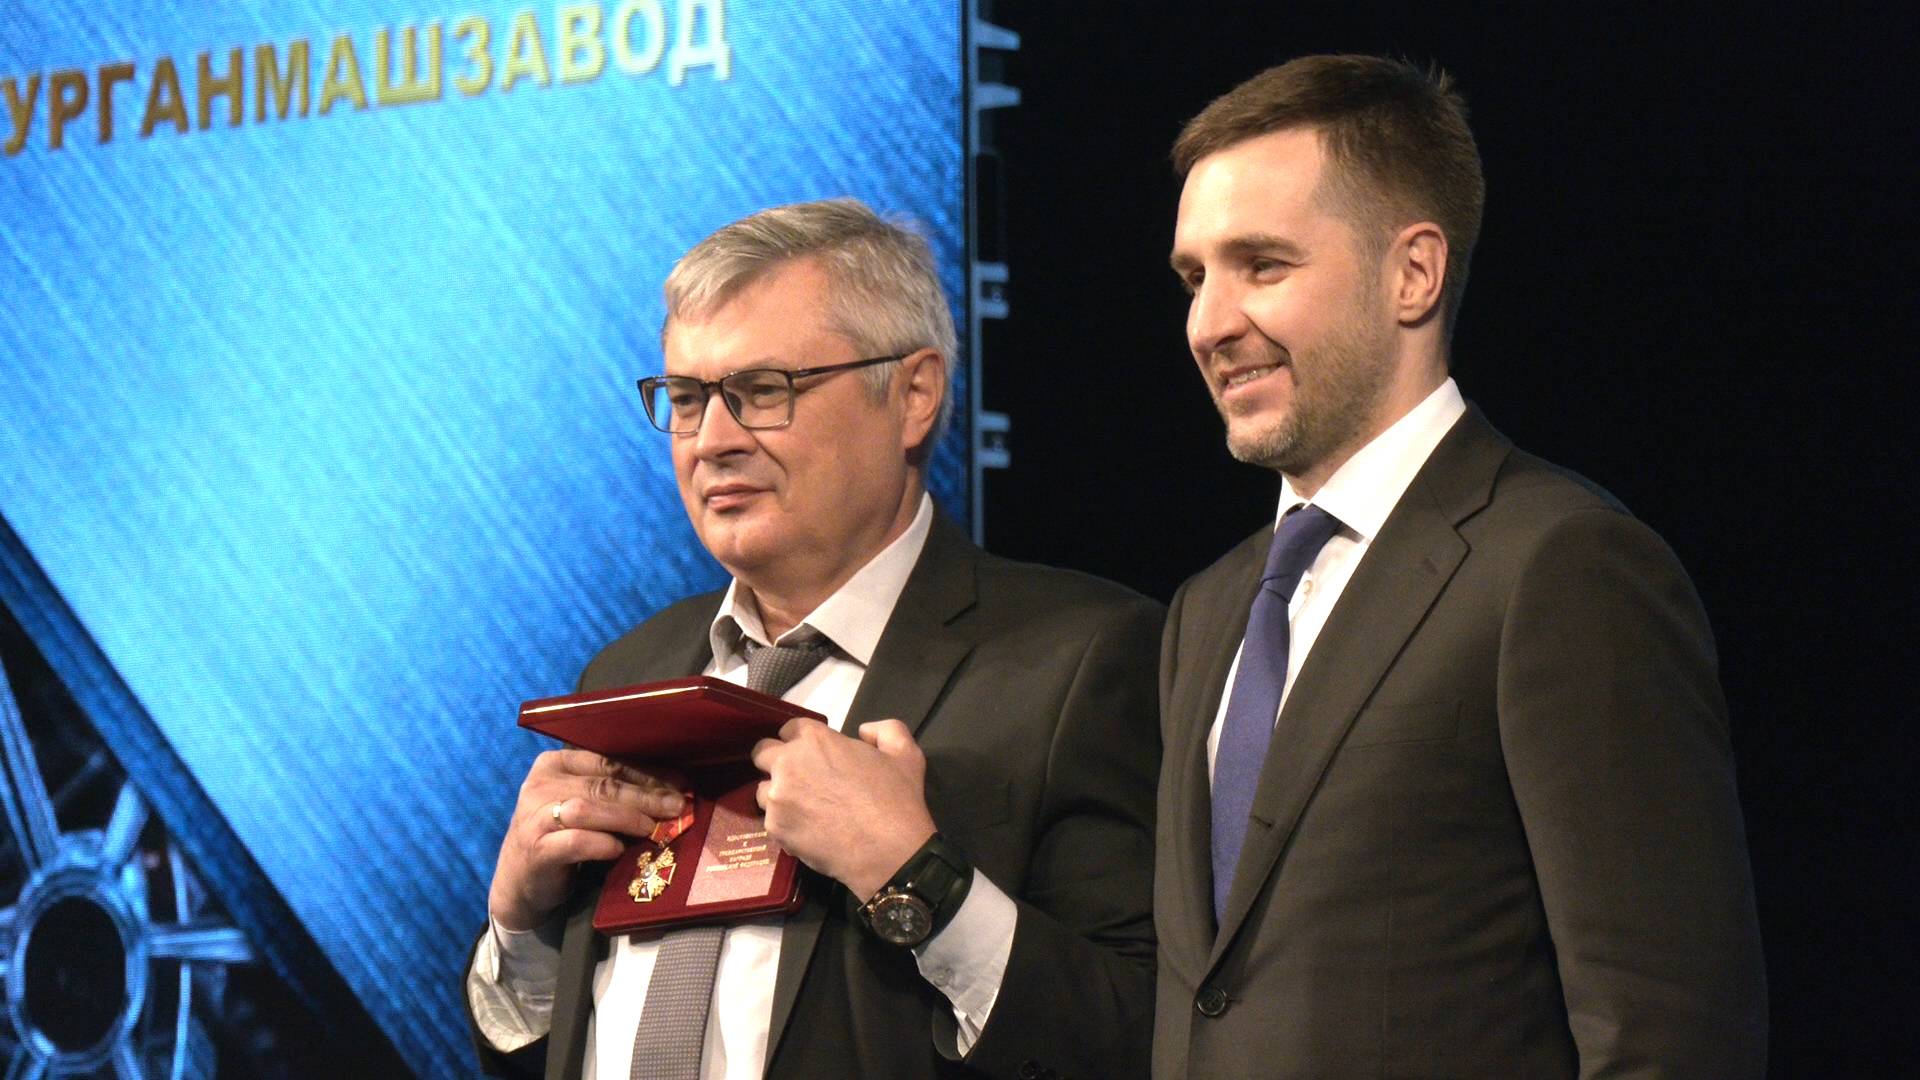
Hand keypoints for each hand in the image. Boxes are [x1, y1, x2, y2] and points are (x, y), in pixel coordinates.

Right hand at [487, 749, 685, 931]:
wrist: (520, 882)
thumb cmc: (560, 837)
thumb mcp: (582, 805)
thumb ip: (613, 794)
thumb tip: (672, 790)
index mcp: (554, 764)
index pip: (607, 763)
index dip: (647, 772)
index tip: (680, 783)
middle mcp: (540, 785)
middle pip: (602, 785)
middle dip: (645, 795)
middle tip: (677, 806)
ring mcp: (535, 817)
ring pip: (588, 809)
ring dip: (627, 817)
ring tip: (653, 828)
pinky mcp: (536, 849)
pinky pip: (575, 841)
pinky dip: (601, 844)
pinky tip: (619, 850)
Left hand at [750, 718, 936, 898]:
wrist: (889, 852)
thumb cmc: (897, 800)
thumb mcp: (905, 753)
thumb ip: (884, 729)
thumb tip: (863, 732)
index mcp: (815, 739)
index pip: (788, 728)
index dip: (799, 740)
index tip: (810, 754)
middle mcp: (788, 763)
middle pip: (761, 753)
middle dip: (775, 762)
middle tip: (797, 778)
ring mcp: (777, 798)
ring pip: (762, 789)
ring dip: (777, 794)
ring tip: (801, 809)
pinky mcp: (775, 828)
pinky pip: (770, 820)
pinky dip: (785, 823)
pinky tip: (806, 830)